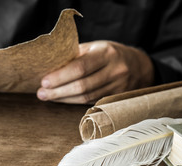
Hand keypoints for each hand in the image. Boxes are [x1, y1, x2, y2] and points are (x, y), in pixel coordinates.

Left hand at [37, 41, 153, 103]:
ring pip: (86, 97)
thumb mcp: (95, 47)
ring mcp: (117, 87)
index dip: (61, 76)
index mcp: (106, 53)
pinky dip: (74, 101)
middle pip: (82, 86)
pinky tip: (62, 99)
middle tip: (42, 93)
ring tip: (48, 97)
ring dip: (64, 98)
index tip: (44, 81)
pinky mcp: (116, 98)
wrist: (139, 66)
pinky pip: (91, 102)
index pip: (80, 67)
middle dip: (58, 91)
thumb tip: (50, 66)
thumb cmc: (110, 54)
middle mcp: (114, 70)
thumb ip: (76, 55)